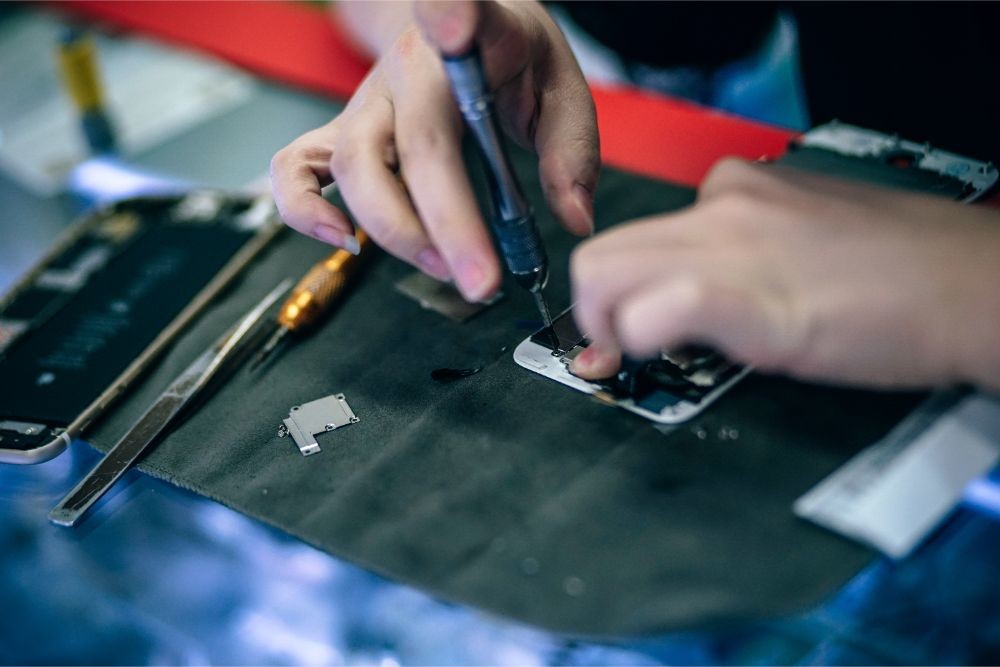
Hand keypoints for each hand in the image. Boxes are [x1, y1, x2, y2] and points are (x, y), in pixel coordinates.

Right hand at [270, 0, 597, 301]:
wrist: (455, 37)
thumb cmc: (508, 61)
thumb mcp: (559, 88)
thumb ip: (571, 151)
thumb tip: (574, 220)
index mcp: (466, 44)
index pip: (455, 14)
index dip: (448, 14)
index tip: (456, 24)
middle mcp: (404, 71)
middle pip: (408, 143)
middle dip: (443, 224)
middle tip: (482, 281)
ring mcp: (365, 104)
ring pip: (355, 166)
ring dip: (396, 232)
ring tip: (443, 268)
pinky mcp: (340, 135)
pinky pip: (296, 169)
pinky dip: (306, 210)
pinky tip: (346, 243)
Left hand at [570, 158, 999, 389]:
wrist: (969, 284)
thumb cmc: (902, 269)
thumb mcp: (804, 237)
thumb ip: (744, 251)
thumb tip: (694, 294)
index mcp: (737, 190)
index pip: (640, 231)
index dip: (622, 285)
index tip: (623, 319)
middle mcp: (723, 208)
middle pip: (603, 251)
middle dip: (592, 309)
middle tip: (614, 348)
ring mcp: (731, 249)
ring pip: (605, 274)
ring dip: (602, 328)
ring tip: (632, 359)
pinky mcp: (749, 298)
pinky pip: (658, 308)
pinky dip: (639, 339)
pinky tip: (659, 356)